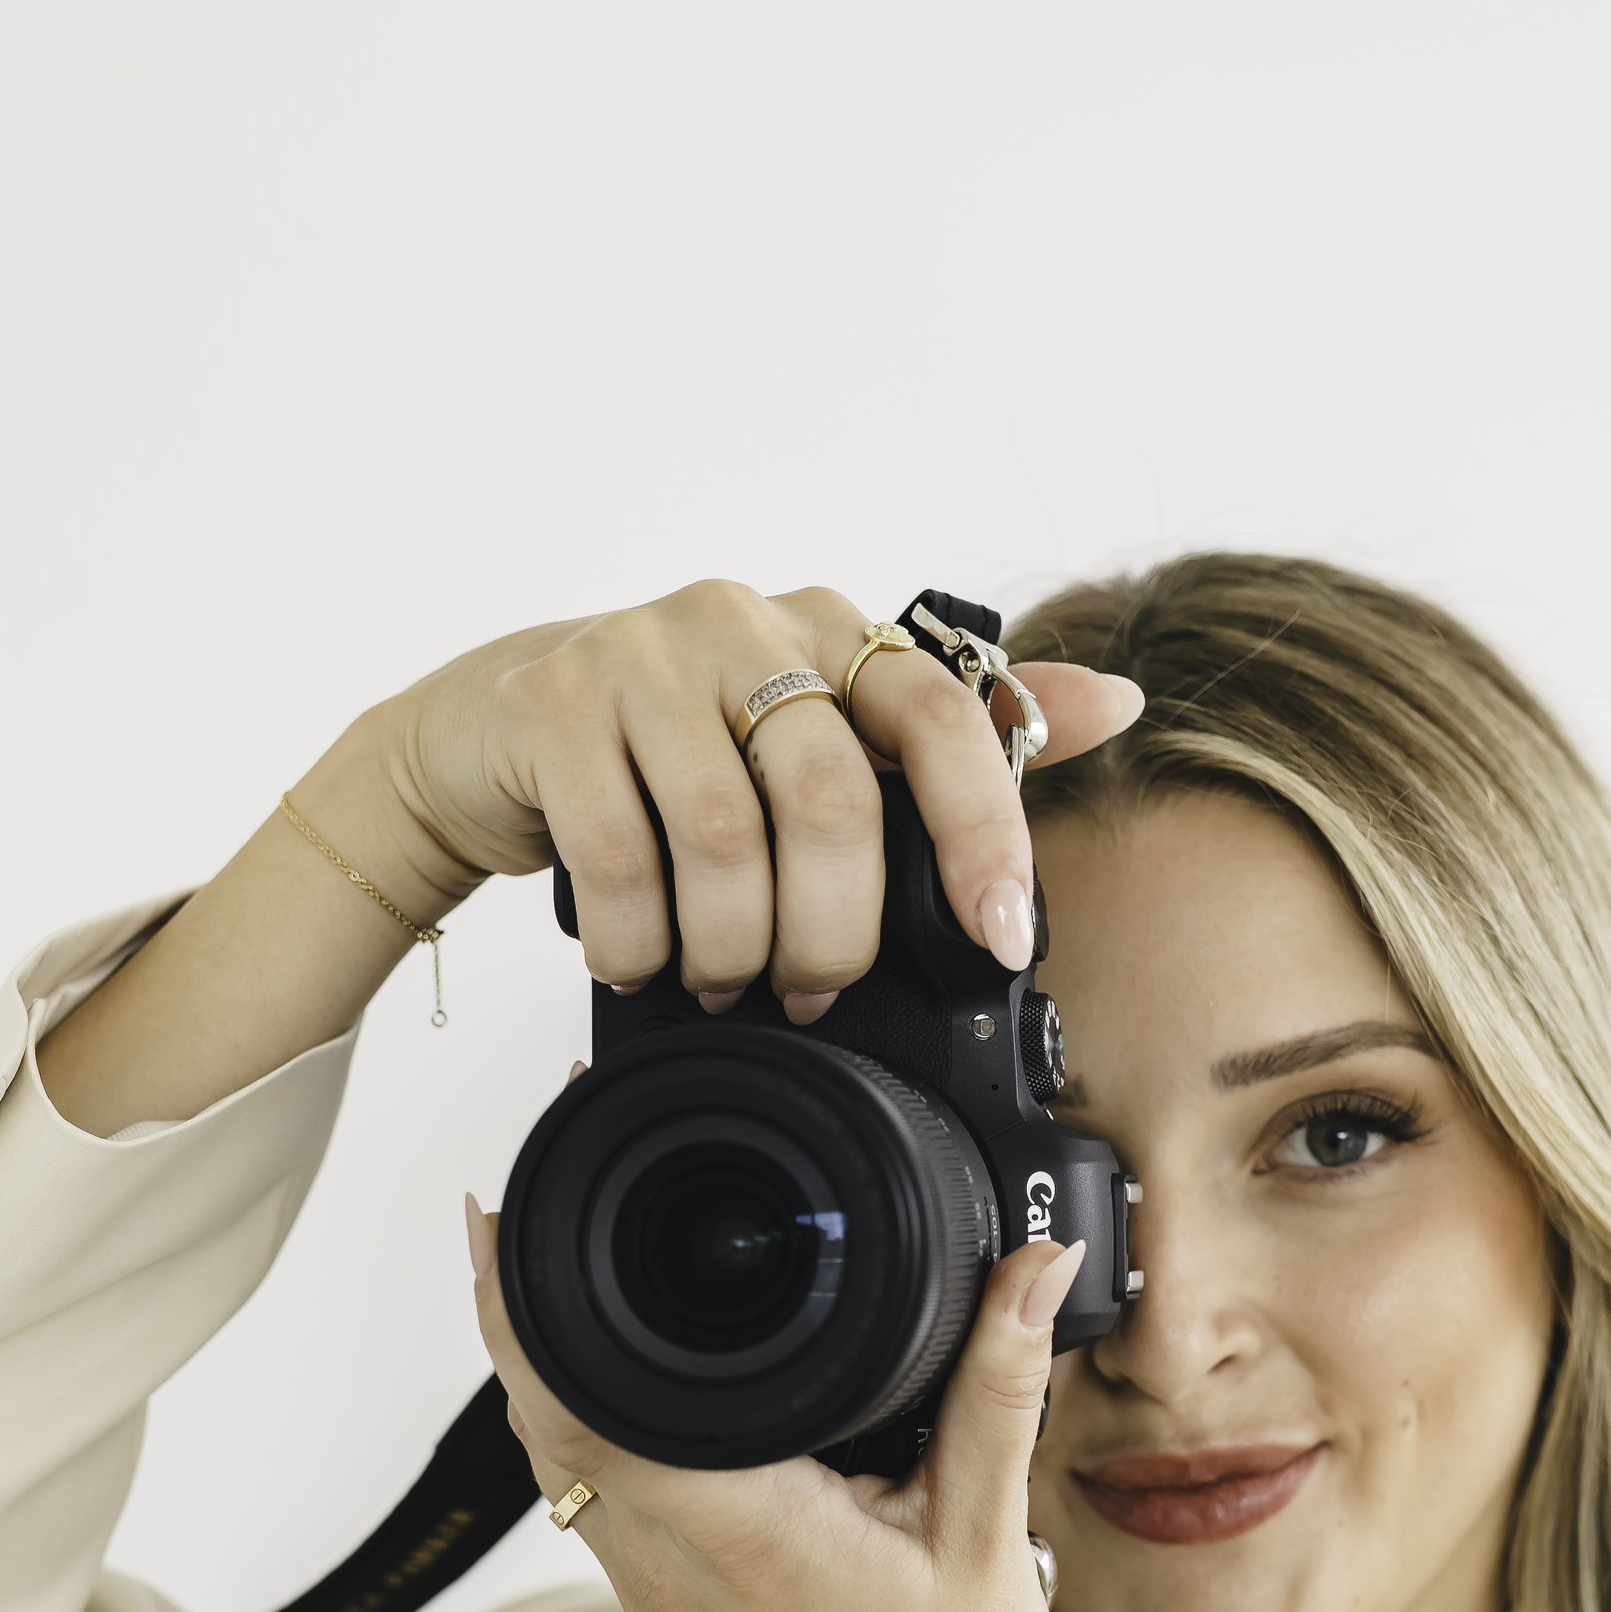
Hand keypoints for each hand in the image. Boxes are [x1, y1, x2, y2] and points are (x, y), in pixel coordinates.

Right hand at [383, 579, 1143, 1014]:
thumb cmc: (681, 739)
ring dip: (731, 947)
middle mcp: (746, 619)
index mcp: (834, 628)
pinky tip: (640, 961)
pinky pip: (618, 855)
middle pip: (832, 800)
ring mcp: (643, 653)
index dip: (982, 837)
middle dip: (833, 932)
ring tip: (724, 982)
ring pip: (725, 838)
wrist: (493, 727)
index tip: (997, 939)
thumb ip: (964, 727)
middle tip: (813, 992)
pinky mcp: (553, 703)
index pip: (945, 719)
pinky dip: (637, 940)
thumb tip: (1117, 702)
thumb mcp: (825, 729)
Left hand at [470, 1199, 1086, 1611]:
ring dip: (540, 1368)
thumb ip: (999, 1387)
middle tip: (519, 1207)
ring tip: (549, 1262)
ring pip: (558, 1466)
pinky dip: (584, 1424)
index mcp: (740, 1536)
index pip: (582, 1407)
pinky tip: (617, 1374)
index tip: (509, 1217)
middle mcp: (671, 1571)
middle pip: (541, 1424)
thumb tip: (1032, 1265)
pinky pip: (596, 1500)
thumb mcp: (990, 1536)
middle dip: (515, 1311)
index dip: (525, 1308)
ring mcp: (659, 1600)